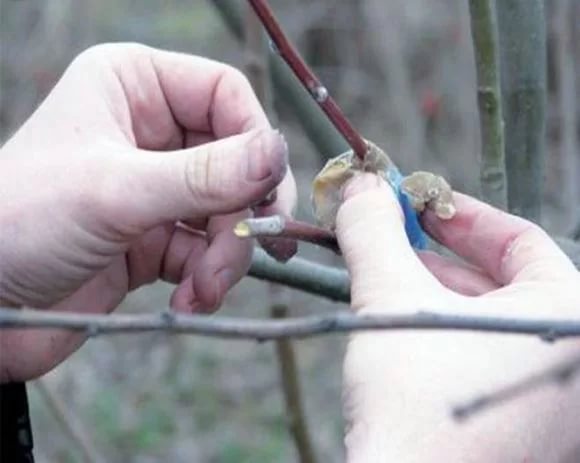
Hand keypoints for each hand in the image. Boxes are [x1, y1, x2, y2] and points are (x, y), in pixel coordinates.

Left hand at [0, 43, 295, 380]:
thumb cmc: (18, 222)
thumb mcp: (117, 190)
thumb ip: (205, 175)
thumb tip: (278, 153)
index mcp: (134, 87)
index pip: (226, 95)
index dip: (253, 141)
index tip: (266, 190)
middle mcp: (149, 132)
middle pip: (235, 161)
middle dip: (243, 212)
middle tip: (256, 246)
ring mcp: (155, 188)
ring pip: (227, 212)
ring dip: (228, 254)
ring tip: (208, 287)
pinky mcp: (155, 238)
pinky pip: (207, 252)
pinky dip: (208, 278)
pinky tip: (191, 299)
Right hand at [336, 174, 579, 461]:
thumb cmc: (416, 404)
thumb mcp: (391, 300)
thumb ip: (375, 233)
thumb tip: (360, 186)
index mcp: (569, 317)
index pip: (520, 240)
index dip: (459, 215)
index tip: (414, 203)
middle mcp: (569, 357)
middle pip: (501, 280)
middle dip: (436, 253)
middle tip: (387, 235)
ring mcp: (549, 398)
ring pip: (486, 320)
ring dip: (431, 290)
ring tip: (381, 275)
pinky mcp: (520, 424)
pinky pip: (481, 356)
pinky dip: (441, 331)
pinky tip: (398, 323)